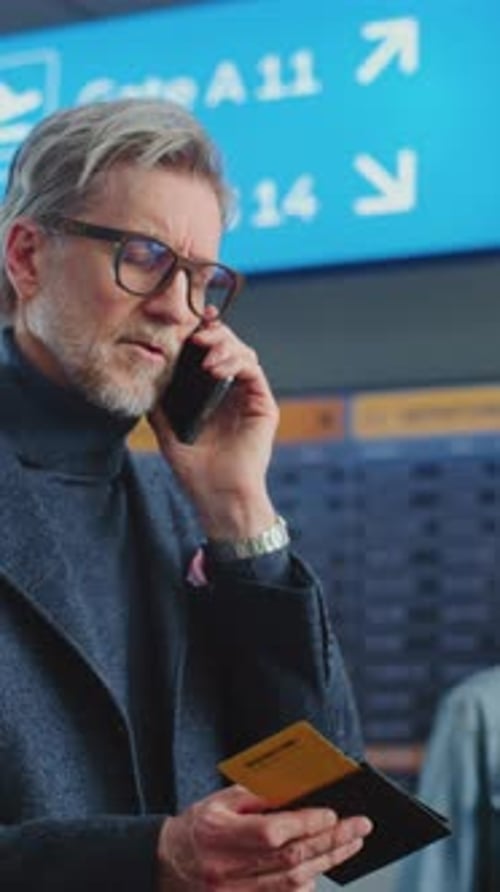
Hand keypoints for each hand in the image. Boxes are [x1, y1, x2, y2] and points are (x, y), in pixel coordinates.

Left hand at [149, 318, 278, 539]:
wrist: (217, 496)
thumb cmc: (194, 470)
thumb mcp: (167, 430)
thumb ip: (160, 403)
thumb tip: (143, 375)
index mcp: (212, 394)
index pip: (209, 353)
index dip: (201, 333)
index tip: (186, 321)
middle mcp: (233, 391)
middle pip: (228, 346)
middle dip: (212, 333)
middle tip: (194, 333)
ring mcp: (250, 397)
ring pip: (244, 353)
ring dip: (224, 345)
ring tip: (204, 350)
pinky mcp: (264, 405)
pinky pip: (253, 371)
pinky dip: (236, 362)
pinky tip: (216, 367)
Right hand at [157, 785, 372, 890]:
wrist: (164, 865)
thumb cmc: (198, 825)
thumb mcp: (221, 802)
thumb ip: (259, 797)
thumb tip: (302, 792)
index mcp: (218, 835)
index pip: (272, 833)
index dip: (306, 824)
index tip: (334, 813)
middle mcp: (225, 870)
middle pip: (290, 861)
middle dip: (330, 843)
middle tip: (360, 827)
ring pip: (292, 885)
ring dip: (326, 864)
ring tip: (350, 844)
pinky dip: (307, 885)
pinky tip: (323, 867)